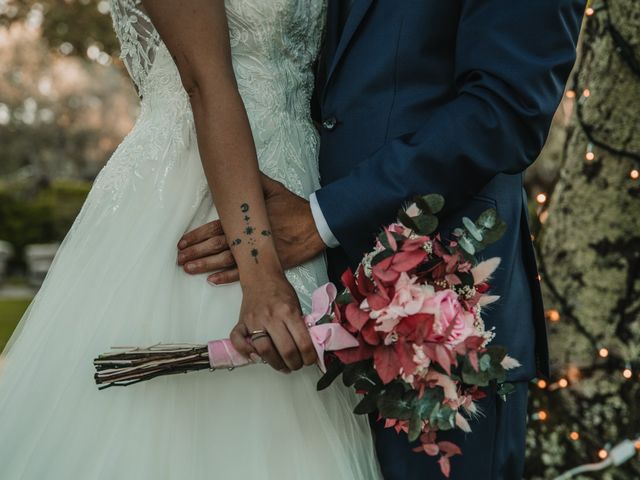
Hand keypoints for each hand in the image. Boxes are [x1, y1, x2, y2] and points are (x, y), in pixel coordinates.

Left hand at [177, 174, 326, 283]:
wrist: (316, 225)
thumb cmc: (294, 207)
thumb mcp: (273, 189)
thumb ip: (255, 182)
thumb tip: (243, 169)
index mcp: (246, 218)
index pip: (215, 228)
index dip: (197, 235)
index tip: (182, 242)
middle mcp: (249, 236)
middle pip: (216, 245)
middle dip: (195, 252)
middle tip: (179, 259)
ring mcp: (258, 251)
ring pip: (226, 260)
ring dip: (205, 264)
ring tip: (188, 268)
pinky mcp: (268, 263)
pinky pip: (245, 273)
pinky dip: (228, 277)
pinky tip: (212, 279)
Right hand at [230, 274, 316, 371]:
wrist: (261, 276)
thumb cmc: (280, 291)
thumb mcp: (297, 305)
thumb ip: (300, 325)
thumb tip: (306, 346)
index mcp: (288, 312)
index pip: (302, 341)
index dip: (308, 357)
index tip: (309, 360)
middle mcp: (271, 317)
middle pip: (285, 350)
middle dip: (294, 364)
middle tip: (296, 365)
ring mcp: (254, 320)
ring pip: (264, 351)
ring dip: (275, 364)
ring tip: (282, 366)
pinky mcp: (241, 322)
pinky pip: (238, 340)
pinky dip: (245, 352)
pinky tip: (256, 357)